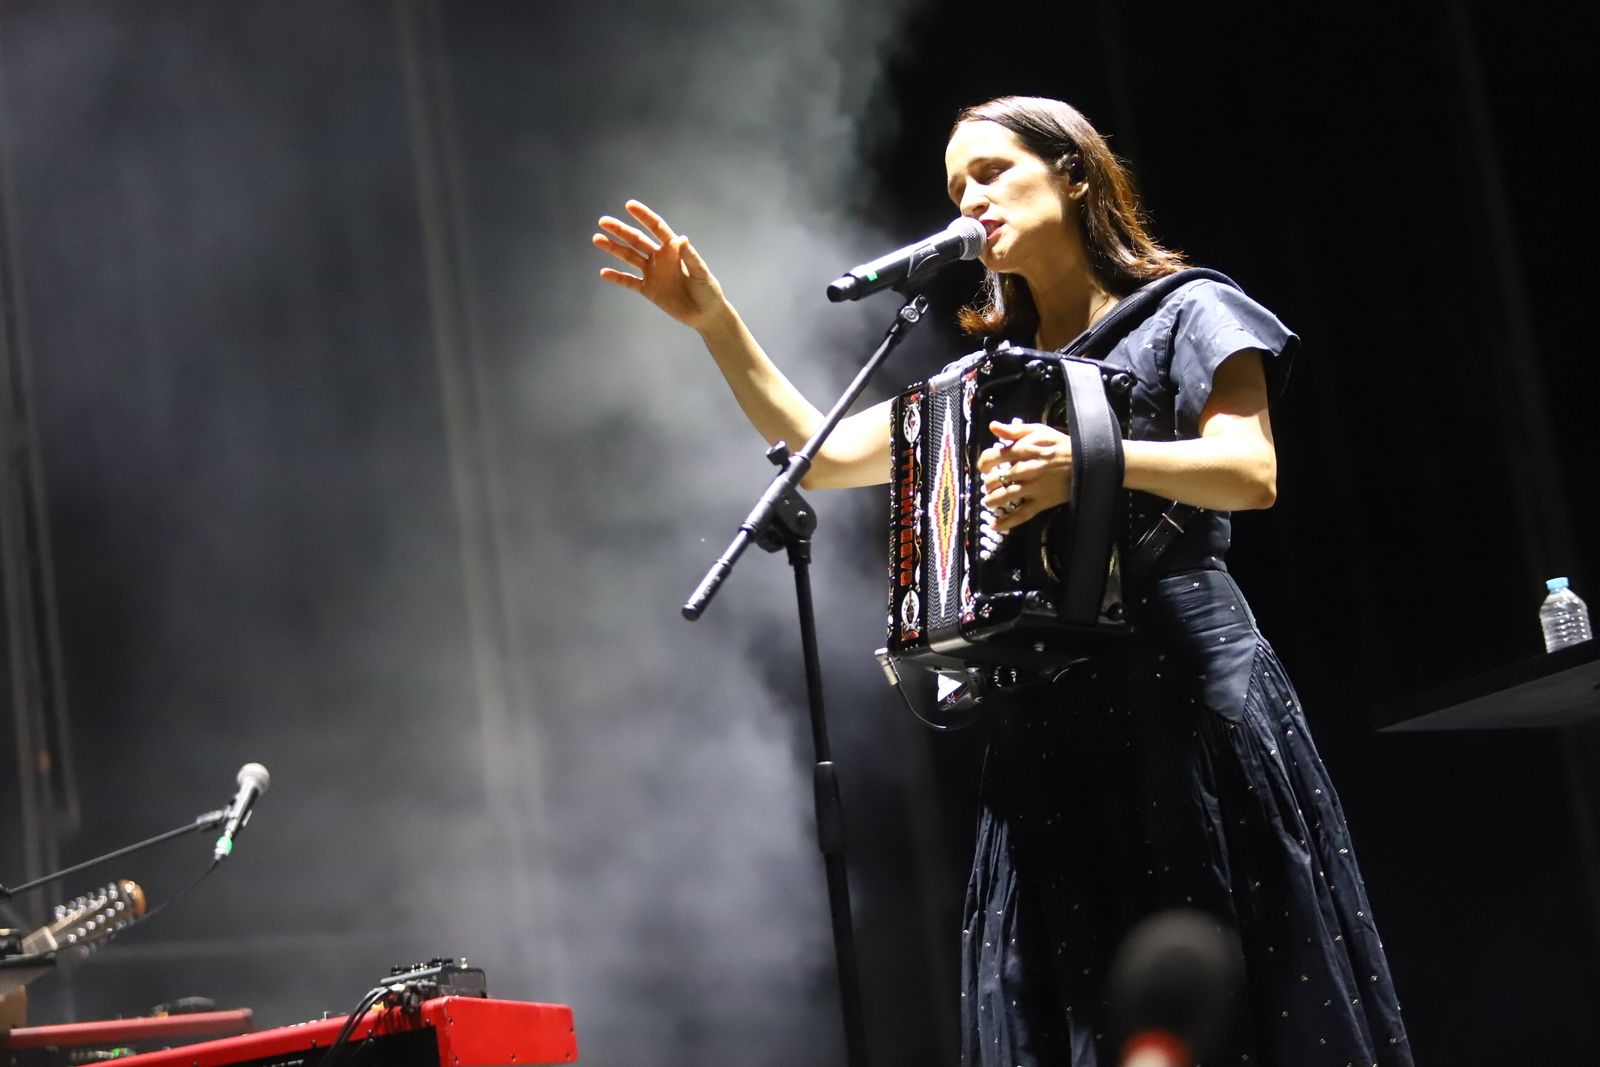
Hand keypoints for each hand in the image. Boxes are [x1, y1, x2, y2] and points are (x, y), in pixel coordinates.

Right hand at [593, 200, 729, 332]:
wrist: (705, 314)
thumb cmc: (707, 290)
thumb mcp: (701, 273)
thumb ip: (690, 257)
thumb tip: (682, 238)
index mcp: (673, 249)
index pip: (656, 228)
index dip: (644, 216)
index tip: (629, 205)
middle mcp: (660, 257)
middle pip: (637, 240)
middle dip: (620, 230)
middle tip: (603, 221)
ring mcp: (652, 273)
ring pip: (629, 257)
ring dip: (613, 248)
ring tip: (597, 238)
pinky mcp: (648, 289)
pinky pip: (629, 282)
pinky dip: (617, 278)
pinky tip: (604, 273)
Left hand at [977, 420, 1072, 531]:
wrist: (1086, 461)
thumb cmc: (1060, 445)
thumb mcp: (1038, 431)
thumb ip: (1014, 430)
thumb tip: (993, 426)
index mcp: (1022, 450)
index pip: (991, 458)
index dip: (984, 463)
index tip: (984, 467)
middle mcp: (1024, 470)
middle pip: (994, 480)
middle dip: (988, 484)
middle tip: (989, 485)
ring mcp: (1032, 488)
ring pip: (1003, 497)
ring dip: (991, 501)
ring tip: (989, 501)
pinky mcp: (1041, 502)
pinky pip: (1020, 515)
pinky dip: (1006, 522)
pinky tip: (995, 525)